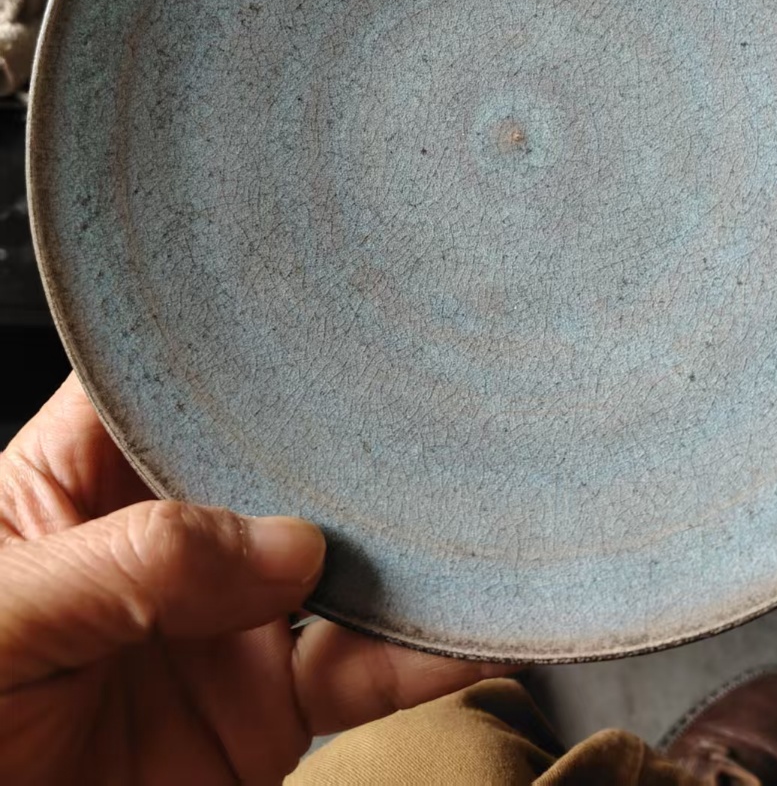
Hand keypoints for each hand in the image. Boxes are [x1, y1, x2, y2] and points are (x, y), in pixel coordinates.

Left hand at [0, 375, 508, 784]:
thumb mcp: (4, 616)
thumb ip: (133, 564)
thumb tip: (284, 544)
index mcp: (79, 484)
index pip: (169, 389)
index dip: (239, 353)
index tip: (322, 320)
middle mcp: (167, 545)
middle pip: (274, 468)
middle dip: (346, 441)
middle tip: (427, 409)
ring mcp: (224, 627)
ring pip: (338, 568)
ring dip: (406, 550)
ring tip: (471, 519)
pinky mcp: (265, 714)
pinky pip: (359, 676)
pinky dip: (422, 658)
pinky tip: (467, 633)